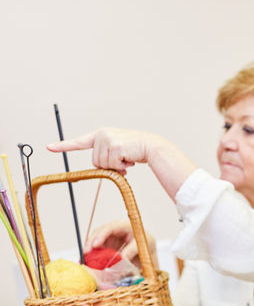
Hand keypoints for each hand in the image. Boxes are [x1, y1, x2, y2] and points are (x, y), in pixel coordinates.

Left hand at [48, 127, 168, 170]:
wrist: (152, 146)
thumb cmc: (135, 150)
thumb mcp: (117, 153)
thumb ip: (107, 159)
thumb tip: (104, 170)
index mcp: (100, 134)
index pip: (79, 142)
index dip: (63, 146)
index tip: (49, 148)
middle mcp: (102, 134)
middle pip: (95, 161)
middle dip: (109, 165)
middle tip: (122, 160)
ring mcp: (107, 139)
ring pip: (103, 164)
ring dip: (116, 166)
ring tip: (127, 158)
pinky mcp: (115, 146)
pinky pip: (112, 164)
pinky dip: (122, 166)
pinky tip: (130, 159)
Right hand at [86, 219, 158, 269]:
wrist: (148, 254)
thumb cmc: (147, 247)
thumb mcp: (144, 247)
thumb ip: (133, 250)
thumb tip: (122, 257)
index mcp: (126, 226)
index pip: (111, 227)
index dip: (102, 234)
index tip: (95, 244)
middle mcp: (115, 231)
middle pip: (99, 232)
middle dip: (91, 242)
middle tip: (85, 253)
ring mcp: (110, 238)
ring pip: (95, 240)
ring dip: (89, 249)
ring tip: (84, 259)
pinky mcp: (106, 247)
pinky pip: (97, 249)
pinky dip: (92, 255)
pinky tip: (88, 262)